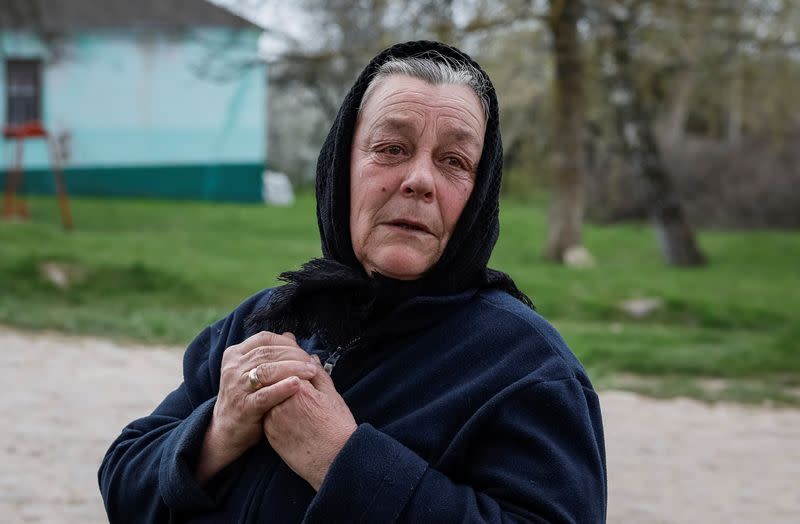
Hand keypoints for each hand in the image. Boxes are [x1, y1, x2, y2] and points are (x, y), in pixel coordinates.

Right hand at [196, 331, 316, 482]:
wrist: (226, 432)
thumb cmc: (246, 398)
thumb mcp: (253, 372)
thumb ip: (270, 354)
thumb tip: (290, 336)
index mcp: (234, 355)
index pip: (264, 339)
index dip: (287, 343)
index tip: (304, 350)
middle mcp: (233, 368)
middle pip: (268, 353)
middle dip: (295, 355)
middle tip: (312, 362)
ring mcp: (236, 387)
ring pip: (267, 370)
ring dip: (293, 369)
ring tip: (312, 372)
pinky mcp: (244, 407)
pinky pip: (266, 394)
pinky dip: (283, 388)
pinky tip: (298, 385)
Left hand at [263, 358, 356, 490]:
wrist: (333, 460)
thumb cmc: (337, 427)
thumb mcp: (332, 395)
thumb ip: (318, 374)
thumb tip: (310, 358)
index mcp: (300, 389)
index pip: (287, 363)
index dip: (291, 357)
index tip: (297, 358)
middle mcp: (281, 402)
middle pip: (271, 377)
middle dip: (278, 369)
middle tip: (288, 370)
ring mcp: (273, 419)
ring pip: (266, 393)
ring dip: (272, 386)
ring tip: (285, 387)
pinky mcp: (269, 433)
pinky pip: (265, 411)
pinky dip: (270, 404)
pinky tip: (282, 405)